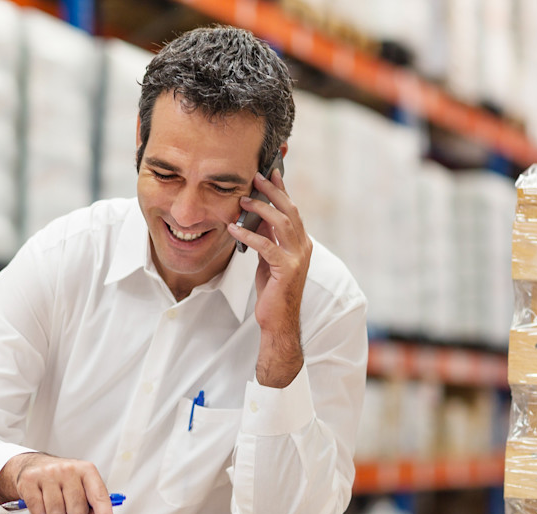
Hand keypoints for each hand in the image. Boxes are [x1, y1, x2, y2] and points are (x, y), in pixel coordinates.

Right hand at [0, 452, 116, 513]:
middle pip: (77, 511)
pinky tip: (42, 502)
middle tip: (67, 506)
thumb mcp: (82, 489)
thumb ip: (91, 510)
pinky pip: (39, 512)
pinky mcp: (29, 480)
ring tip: (54, 503)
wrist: (34, 465)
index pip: (99, 497)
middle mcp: (68, 469)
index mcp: (86, 470)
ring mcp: (48, 473)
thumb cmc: (62, 479)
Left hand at [227, 168, 310, 387]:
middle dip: (273, 191)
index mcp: (300, 242)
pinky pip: (266, 246)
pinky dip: (249, 235)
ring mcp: (297, 257)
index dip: (282, 189)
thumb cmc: (272, 290)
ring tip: (242, 200)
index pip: (291, 209)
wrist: (279, 320)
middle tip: (257, 176)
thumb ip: (266, 238)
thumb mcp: (268, 259)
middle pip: (289, 210)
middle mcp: (302, 246)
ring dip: (260, 209)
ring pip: (281, 223)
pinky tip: (233, 229)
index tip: (272, 171)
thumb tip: (254, 217)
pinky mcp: (287, 270)